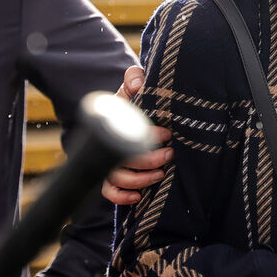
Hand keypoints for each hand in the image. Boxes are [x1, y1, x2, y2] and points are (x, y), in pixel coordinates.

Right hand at [101, 66, 172, 204]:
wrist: (123, 115)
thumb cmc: (133, 101)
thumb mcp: (132, 86)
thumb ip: (134, 78)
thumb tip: (138, 83)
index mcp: (113, 120)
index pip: (126, 131)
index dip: (148, 134)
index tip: (167, 133)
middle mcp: (107, 143)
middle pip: (123, 159)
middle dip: (149, 160)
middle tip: (170, 153)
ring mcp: (107, 162)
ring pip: (118, 178)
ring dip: (141, 179)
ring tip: (162, 173)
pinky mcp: (109, 177)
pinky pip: (110, 192)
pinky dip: (122, 197)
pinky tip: (139, 196)